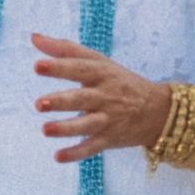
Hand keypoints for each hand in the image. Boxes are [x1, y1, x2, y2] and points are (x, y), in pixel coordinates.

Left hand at [32, 33, 171, 163]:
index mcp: (101, 74)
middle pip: (81, 98)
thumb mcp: (99, 61)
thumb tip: (34, 37)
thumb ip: (66, 50)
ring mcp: (108, 119)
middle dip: (61, 102)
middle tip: (39, 104)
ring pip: (86, 125)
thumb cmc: (119, 81)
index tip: (38, 66)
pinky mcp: (110, 138)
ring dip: (66, 129)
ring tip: (45, 130)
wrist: (160, 110)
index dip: (59, 67)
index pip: (79, 69)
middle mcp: (105, 96)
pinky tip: (58, 157)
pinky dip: (77, 153)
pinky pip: (92, 147)